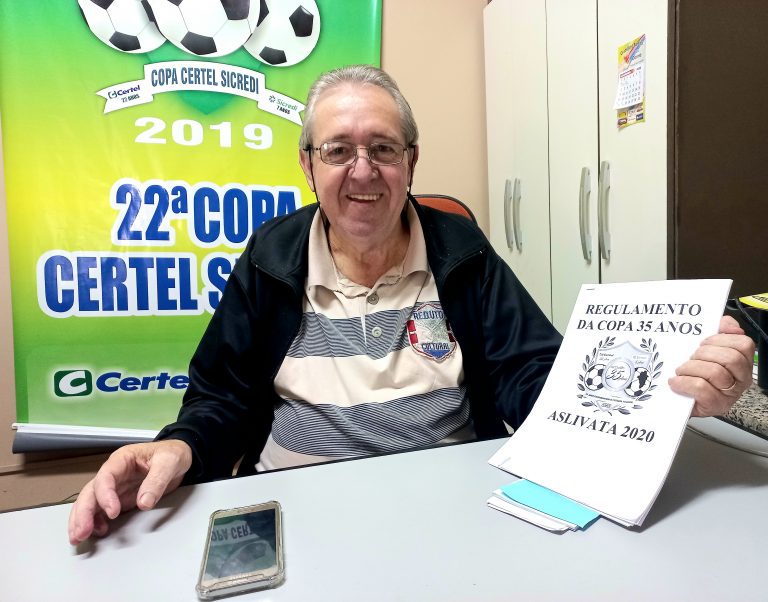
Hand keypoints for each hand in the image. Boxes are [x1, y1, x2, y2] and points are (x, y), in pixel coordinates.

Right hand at [68, 439, 191, 544]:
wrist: (179, 456)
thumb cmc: (172, 454)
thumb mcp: (169, 463)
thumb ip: (156, 481)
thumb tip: (144, 503)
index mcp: (122, 459)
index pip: (105, 477)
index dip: (105, 495)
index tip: (112, 512)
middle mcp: (114, 473)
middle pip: (91, 492)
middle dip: (83, 513)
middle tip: (82, 533)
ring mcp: (115, 487)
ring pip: (90, 502)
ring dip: (82, 520)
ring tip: (79, 538)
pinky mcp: (120, 498)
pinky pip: (101, 510)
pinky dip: (95, 521)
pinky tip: (98, 532)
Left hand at [669, 315, 754, 416]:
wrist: (677, 398)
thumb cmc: (694, 371)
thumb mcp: (705, 348)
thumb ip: (719, 330)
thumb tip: (729, 325)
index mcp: (742, 361)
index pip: (743, 344)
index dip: (720, 339)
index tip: (703, 343)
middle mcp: (741, 378)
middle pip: (731, 358)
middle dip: (704, 353)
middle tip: (690, 357)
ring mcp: (730, 394)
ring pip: (716, 372)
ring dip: (691, 368)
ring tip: (681, 370)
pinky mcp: (715, 405)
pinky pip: (702, 389)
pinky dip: (685, 383)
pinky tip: (676, 382)